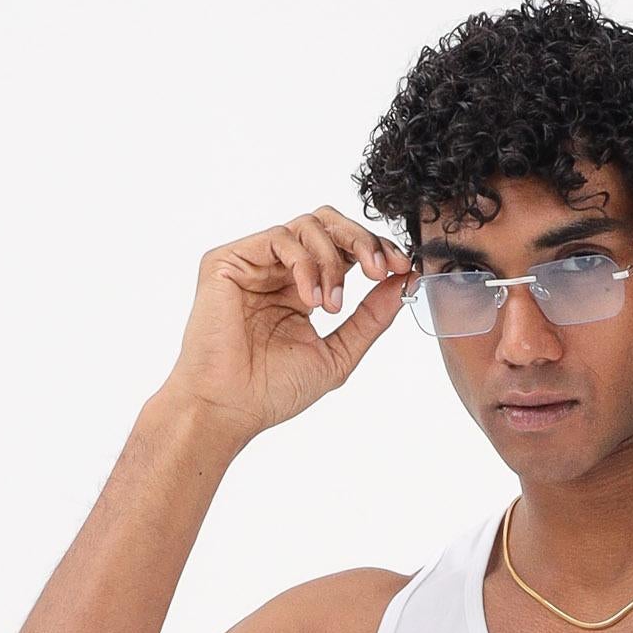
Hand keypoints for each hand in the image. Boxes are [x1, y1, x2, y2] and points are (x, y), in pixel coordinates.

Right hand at [158, 208, 412, 443]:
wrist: (230, 408)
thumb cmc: (273, 390)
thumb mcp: (338, 353)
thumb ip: (370, 317)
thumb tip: (404, 282)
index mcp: (302, 289)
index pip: (344, 250)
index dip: (375, 249)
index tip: (401, 268)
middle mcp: (277, 270)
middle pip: (328, 224)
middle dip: (362, 240)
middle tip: (381, 269)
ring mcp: (253, 262)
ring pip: (308, 225)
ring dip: (333, 260)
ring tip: (331, 306)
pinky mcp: (228, 260)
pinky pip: (280, 237)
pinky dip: (305, 264)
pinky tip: (309, 300)